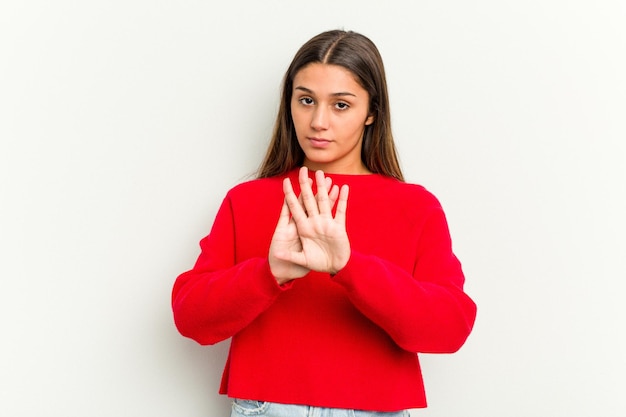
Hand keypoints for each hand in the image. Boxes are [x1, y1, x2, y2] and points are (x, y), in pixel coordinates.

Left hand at [268, 167, 350, 283]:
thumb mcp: (299, 259)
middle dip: (306, 185)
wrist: (332, 268)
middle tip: (304, 170)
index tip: (286, 181)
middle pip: (309, 200)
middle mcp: (314, 223)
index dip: (290, 194)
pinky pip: (341, 211)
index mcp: (303, 228)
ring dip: (324, 189)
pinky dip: (343, 200)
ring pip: (325, 202)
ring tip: (323, 175)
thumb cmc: (315, 263)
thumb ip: (289, 256)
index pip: (295, 207)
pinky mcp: (339, 228)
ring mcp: (327, 224)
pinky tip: (344, 188)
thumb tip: (276, 254)